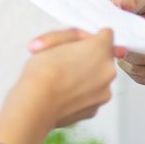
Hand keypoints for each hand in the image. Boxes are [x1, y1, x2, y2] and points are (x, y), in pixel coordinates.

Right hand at [0, 29, 118, 143]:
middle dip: (86, 58)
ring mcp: (104, 92)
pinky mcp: (95, 109)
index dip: (88, 38)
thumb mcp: (52, 41)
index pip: (106, 35)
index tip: (77, 43)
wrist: (36, 104)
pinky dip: (81, 94)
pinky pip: (91, 96)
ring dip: (85, 77)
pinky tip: (64, 93)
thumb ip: (71, 37)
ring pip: (97, 79)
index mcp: (100, 48)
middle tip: (63, 61)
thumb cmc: (42, 73)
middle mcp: (108, 70)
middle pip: (102, 58)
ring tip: (61, 80)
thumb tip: (79, 41)